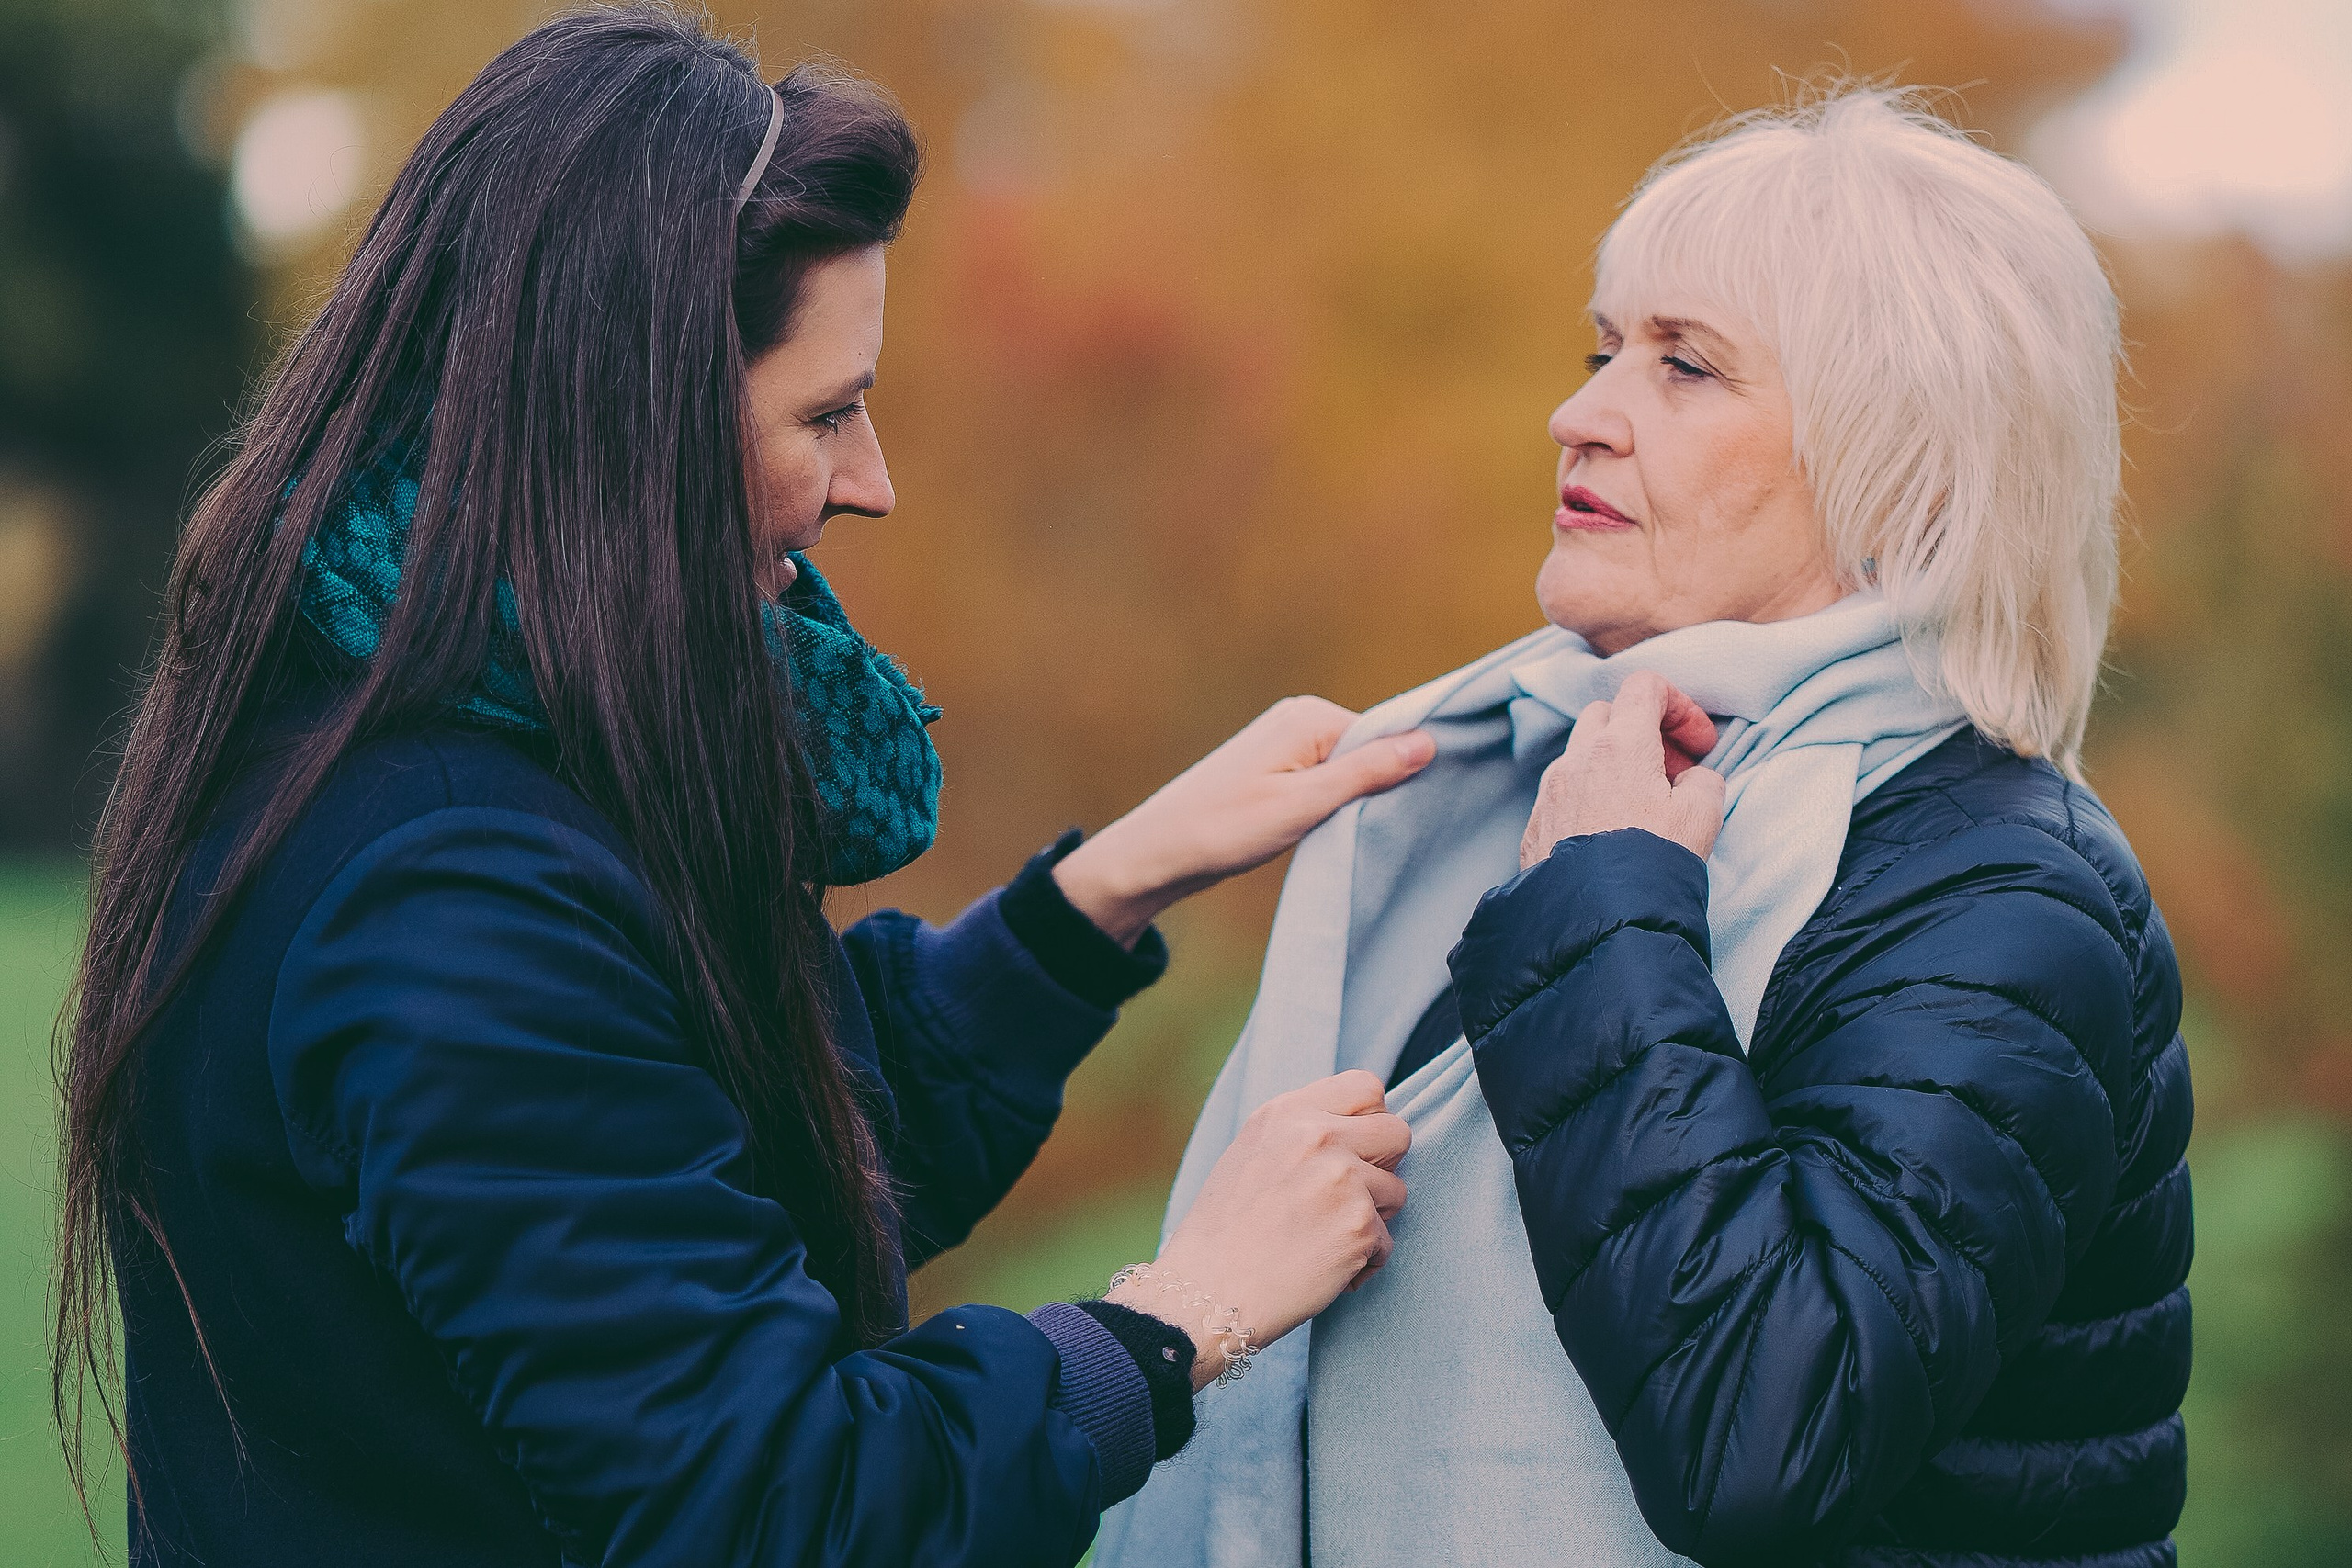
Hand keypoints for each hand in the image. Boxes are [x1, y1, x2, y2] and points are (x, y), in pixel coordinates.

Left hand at [1055, 698, 1435, 945]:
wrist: (1158, 853)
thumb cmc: (1224, 829)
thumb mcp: (1305, 804)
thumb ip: (1367, 773)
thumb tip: (1428, 741)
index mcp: (1309, 716)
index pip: (1387, 735)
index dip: (1406, 772)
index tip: (1418, 810)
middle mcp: (1298, 719)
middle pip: (1370, 751)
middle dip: (1380, 788)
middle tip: (1381, 829)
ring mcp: (1284, 744)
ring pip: (1348, 771)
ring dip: (1356, 802)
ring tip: (1350, 833)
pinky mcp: (1275, 770)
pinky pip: (1325, 782)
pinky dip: (1334, 807)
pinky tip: (1332, 832)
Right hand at [1107, 1071, 1407, 1391]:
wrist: (1205, 1293)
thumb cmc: (1223, 1233)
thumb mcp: (1251, 1154)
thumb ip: (1302, 1132)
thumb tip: (1358, 1130)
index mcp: (1286, 1112)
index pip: (1367, 1086)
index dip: (1370, 1119)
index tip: (1355, 1148)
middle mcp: (1317, 1136)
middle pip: (1397, 1132)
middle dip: (1384, 1166)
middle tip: (1351, 1197)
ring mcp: (1342, 1180)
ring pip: (1396, 1192)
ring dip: (1371, 1220)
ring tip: (1325, 1239)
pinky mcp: (1359, 1227)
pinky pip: (1386, 1242)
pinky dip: (1363, 1262)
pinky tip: (1324, 1270)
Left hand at [1519, 670, 1725, 868]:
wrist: (1597, 924)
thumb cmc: (1652, 865)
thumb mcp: (1702, 816)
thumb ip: (1704, 781)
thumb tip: (1690, 779)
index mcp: (1619, 746)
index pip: (1644, 687)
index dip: (1679, 706)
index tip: (1697, 745)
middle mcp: (1575, 761)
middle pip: (1607, 713)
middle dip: (1643, 730)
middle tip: (1671, 771)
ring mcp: (1548, 793)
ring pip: (1579, 754)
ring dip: (1612, 764)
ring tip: (1640, 805)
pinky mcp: (1533, 826)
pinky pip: (1561, 793)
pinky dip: (1587, 796)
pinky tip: (1608, 832)